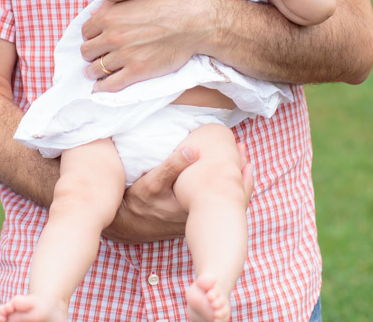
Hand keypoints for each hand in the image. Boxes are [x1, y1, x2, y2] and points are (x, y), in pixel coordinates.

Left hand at [81, 0, 211, 91]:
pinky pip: (110, 85)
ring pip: (95, 70)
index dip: (91, 38)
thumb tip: (96, 12)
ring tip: (98, 74)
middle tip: (99, 58)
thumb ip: (114, 5)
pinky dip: (102, 88)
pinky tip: (102, 88)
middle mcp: (113, 36)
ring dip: (95, 73)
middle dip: (92, 55)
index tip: (97, 42)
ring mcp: (124, 55)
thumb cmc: (171, 5)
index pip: (86, 32)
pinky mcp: (137, 71)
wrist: (195, 22)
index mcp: (110, 16)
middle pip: (87, 52)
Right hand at [102, 139, 254, 243]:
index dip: (237, 168)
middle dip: (238, 170)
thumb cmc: (139, 203)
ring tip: (241, 159)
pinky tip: (222, 176)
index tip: (241, 148)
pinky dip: (222, 188)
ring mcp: (199, 220)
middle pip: (231, 193)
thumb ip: (172, 166)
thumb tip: (193, 149)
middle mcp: (202, 217)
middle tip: (244, 148)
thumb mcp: (152, 182)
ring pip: (225, 200)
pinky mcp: (194, 220)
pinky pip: (215, 204)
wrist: (128, 225)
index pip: (226, 187)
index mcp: (197, 206)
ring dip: (231, 178)